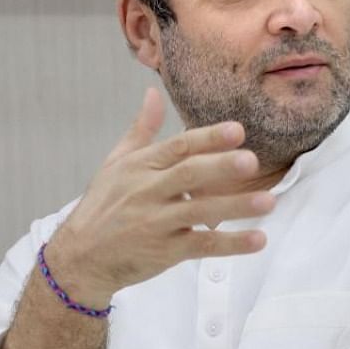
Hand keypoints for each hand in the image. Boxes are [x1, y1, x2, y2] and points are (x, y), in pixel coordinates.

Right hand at [45, 87, 273, 306]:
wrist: (81, 256)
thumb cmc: (102, 206)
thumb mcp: (116, 163)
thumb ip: (141, 129)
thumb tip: (153, 92)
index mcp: (139, 167)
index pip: (177, 148)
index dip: (207, 138)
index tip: (237, 130)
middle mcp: (147, 192)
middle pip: (188, 175)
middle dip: (219, 167)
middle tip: (250, 161)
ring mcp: (156, 223)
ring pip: (199, 212)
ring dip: (234, 206)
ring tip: (268, 200)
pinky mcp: (164, 252)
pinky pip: (201, 246)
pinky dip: (230, 244)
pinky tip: (258, 238)